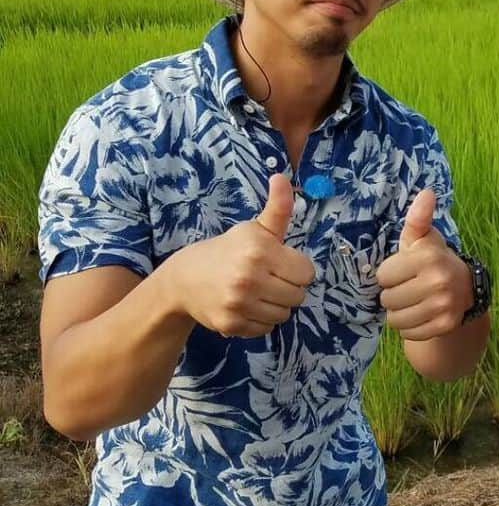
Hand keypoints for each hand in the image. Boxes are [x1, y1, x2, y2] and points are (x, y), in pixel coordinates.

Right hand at [165, 174, 314, 337]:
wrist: (184, 278)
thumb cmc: (227, 249)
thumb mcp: (254, 228)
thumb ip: (278, 208)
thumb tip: (281, 176)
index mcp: (260, 251)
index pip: (306, 272)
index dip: (298, 267)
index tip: (282, 263)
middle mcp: (250, 279)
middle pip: (298, 295)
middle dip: (289, 286)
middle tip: (271, 278)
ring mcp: (239, 304)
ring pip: (284, 314)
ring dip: (277, 304)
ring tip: (260, 291)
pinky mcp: (231, 324)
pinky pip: (266, 328)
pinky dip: (261, 319)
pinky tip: (248, 305)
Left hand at [375, 189, 472, 340]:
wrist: (464, 288)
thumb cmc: (432, 259)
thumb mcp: (422, 237)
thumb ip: (418, 217)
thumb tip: (426, 192)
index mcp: (428, 257)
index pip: (383, 275)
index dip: (389, 273)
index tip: (403, 270)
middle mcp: (438, 282)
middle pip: (387, 299)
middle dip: (392, 293)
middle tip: (408, 286)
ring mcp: (443, 306)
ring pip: (395, 319)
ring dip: (398, 312)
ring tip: (412, 301)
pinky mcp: (444, 325)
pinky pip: (408, 332)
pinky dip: (409, 326)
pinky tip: (420, 313)